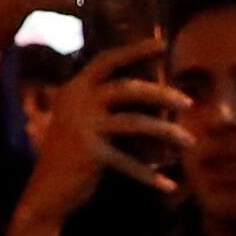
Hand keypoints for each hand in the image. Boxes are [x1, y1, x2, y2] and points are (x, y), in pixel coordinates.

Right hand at [16, 40, 187, 235]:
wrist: (46, 190)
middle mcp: (77, 102)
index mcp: (74, 90)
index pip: (106, 61)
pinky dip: (150, 175)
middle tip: (188, 103)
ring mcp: (83, 126)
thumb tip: (153, 96)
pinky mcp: (90, 152)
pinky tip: (169, 185)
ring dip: (167, 131)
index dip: (134, 50)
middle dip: (162, 93)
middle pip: (127, 88)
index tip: (162, 45)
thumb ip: (102, 106)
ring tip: (188, 141)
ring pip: (136, 122)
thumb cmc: (71, 155)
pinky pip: (130, 162)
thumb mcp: (81, 121)